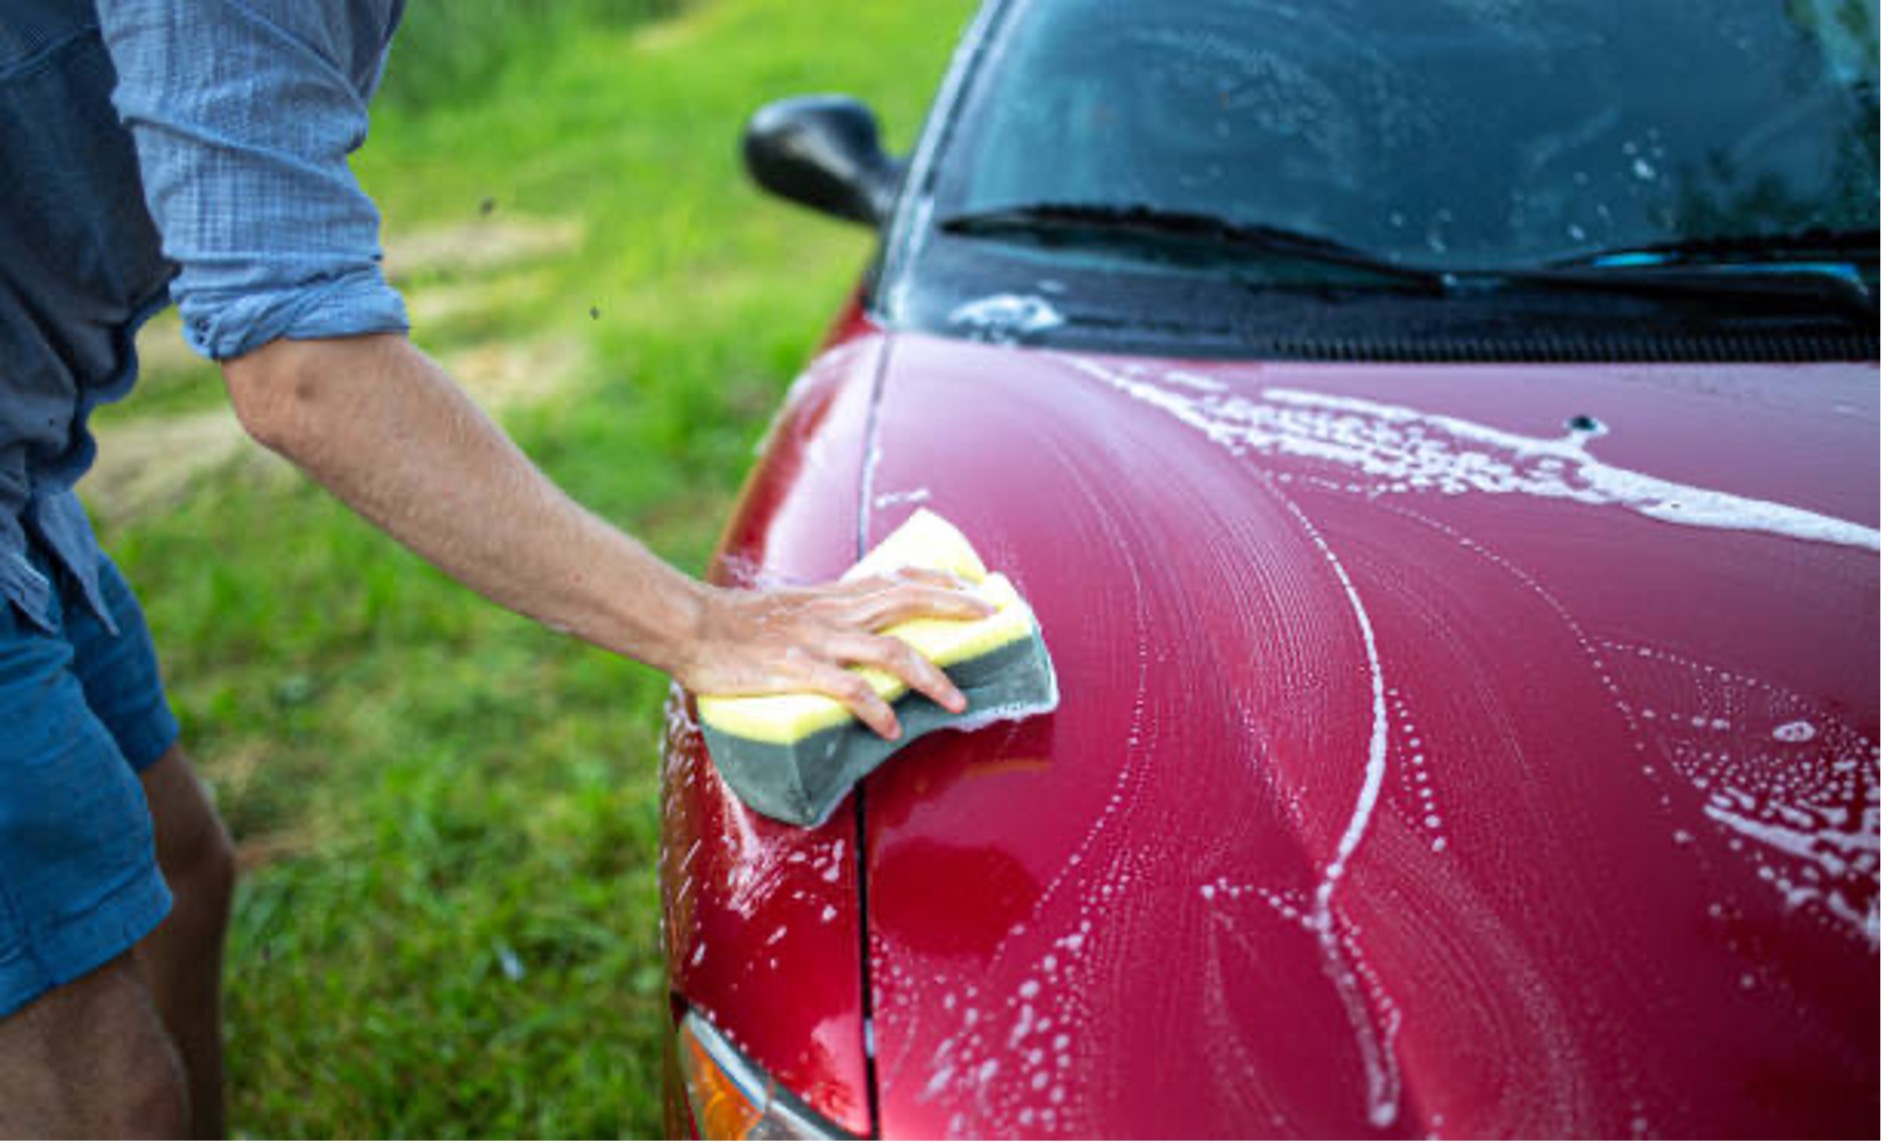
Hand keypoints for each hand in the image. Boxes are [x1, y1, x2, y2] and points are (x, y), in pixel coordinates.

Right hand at [676, 570, 995, 738]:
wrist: (691, 626)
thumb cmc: (735, 624)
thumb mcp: (792, 610)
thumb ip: (826, 619)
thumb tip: (852, 638)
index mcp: (834, 596)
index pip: (899, 577)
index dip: (941, 581)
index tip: (974, 588)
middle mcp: (835, 613)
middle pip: (908, 601)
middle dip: (955, 609)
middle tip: (991, 619)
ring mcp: (818, 641)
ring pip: (891, 652)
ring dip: (930, 677)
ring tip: (957, 700)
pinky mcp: (797, 670)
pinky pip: (848, 690)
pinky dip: (875, 709)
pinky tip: (891, 729)